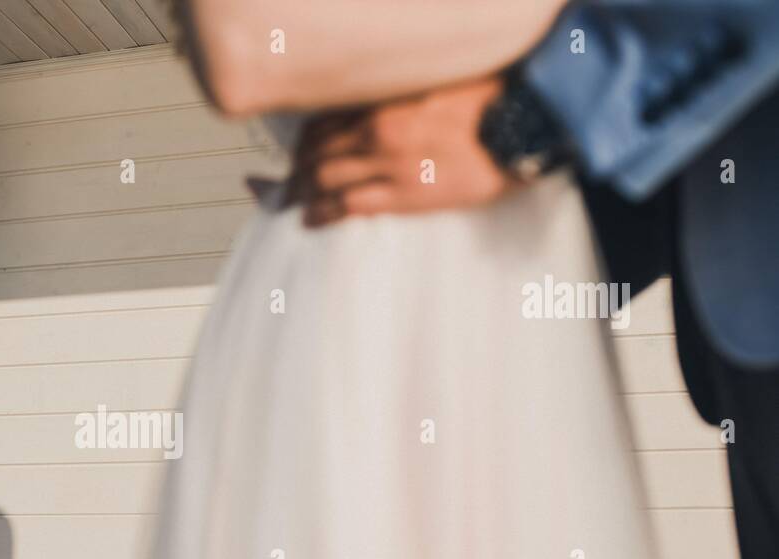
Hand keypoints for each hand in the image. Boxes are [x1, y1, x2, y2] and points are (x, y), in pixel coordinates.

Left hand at [289, 76, 517, 226]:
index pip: (327, 119)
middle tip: (291, 180)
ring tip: (296, 201)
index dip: (308, 138)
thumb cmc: (490, 101)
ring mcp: (389, 163)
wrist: (523, 127)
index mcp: (387, 98)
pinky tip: (309, 220)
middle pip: (318, 149)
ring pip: (325, 177)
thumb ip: (403, 93)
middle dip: (299, 166)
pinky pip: (348, 205)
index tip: (302, 149)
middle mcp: (379, 128)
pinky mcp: (404, 194)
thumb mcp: (439, 82)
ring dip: (304, 190)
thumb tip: (382, 104)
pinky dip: (322, 213)